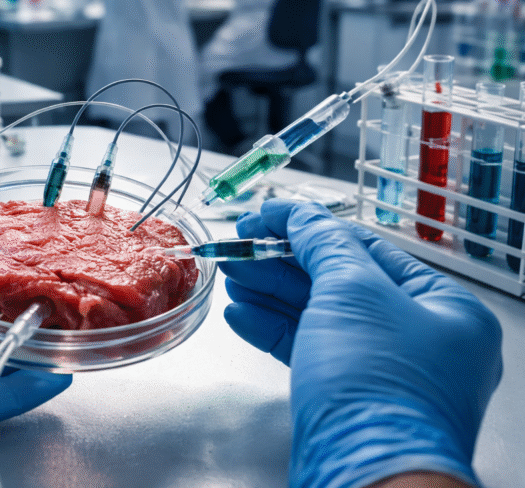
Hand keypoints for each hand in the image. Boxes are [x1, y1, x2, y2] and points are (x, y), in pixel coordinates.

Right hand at [220, 200, 501, 487]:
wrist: (369, 475)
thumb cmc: (378, 385)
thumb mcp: (352, 292)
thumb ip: (324, 245)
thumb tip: (303, 216)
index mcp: (445, 307)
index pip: (366, 247)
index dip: (307, 226)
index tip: (264, 214)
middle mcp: (421, 338)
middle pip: (338, 281)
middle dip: (280, 263)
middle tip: (239, 246)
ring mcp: (384, 370)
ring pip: (319, 316)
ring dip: (269, 293)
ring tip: (231, 274)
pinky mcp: (349, 397)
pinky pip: (310, 350)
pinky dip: (273, 330)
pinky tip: (241, 315)